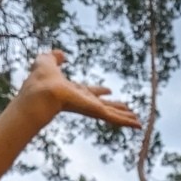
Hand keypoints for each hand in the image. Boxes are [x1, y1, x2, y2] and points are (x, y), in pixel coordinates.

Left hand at [17, 50, 140, 128]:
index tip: (109, 90)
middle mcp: (84, 102)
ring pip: (113, 115)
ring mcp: (91, 109)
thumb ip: (53, 57)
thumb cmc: (41, 78)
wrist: (41, 91)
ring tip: (138, 121)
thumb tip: (60, 54)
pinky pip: (115, 119)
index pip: (90, 92)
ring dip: (126, 118)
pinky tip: (139, 125)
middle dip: (117, 107)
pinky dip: (128, 123)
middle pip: (105, 106)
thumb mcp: (47, 61)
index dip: (99, 91)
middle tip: (128, 109)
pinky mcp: (96, 113)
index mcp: (74, 91)